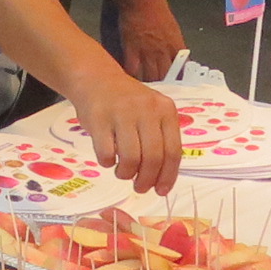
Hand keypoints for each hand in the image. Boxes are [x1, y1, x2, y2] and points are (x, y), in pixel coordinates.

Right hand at [67, 72, 182, 195]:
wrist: (97, 79)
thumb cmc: (127, 103)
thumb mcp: (152, 113)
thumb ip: (160, 140)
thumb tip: (162, 180)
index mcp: (166, 110)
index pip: (173, 151)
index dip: (168, 176)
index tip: (161, 190)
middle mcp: (147, 110)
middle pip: (153, 158)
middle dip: (146, 180)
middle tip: (139, 187)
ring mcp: (122, 113)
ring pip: (131, 159)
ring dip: (126, 174)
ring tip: (122, 172)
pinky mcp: (99, 118)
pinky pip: (107, 153)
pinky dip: (108, 163)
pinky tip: (108, 158)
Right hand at [109, 0, 184, 84]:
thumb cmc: (156, 7)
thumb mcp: (173, 27)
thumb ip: (174, 44)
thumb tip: (176, 57)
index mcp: (176, 45)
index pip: (180, 70)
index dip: (176, 81)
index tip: (173, 88)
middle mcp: (164, 51)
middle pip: (164, 77)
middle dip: (161, 86)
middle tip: (155, 93)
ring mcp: (147, 51)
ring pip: (149, 76)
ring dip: (146, 85)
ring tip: (142, 91)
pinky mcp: (132, 49)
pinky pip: (132, 69)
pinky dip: (131, 76)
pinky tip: (128, 81)